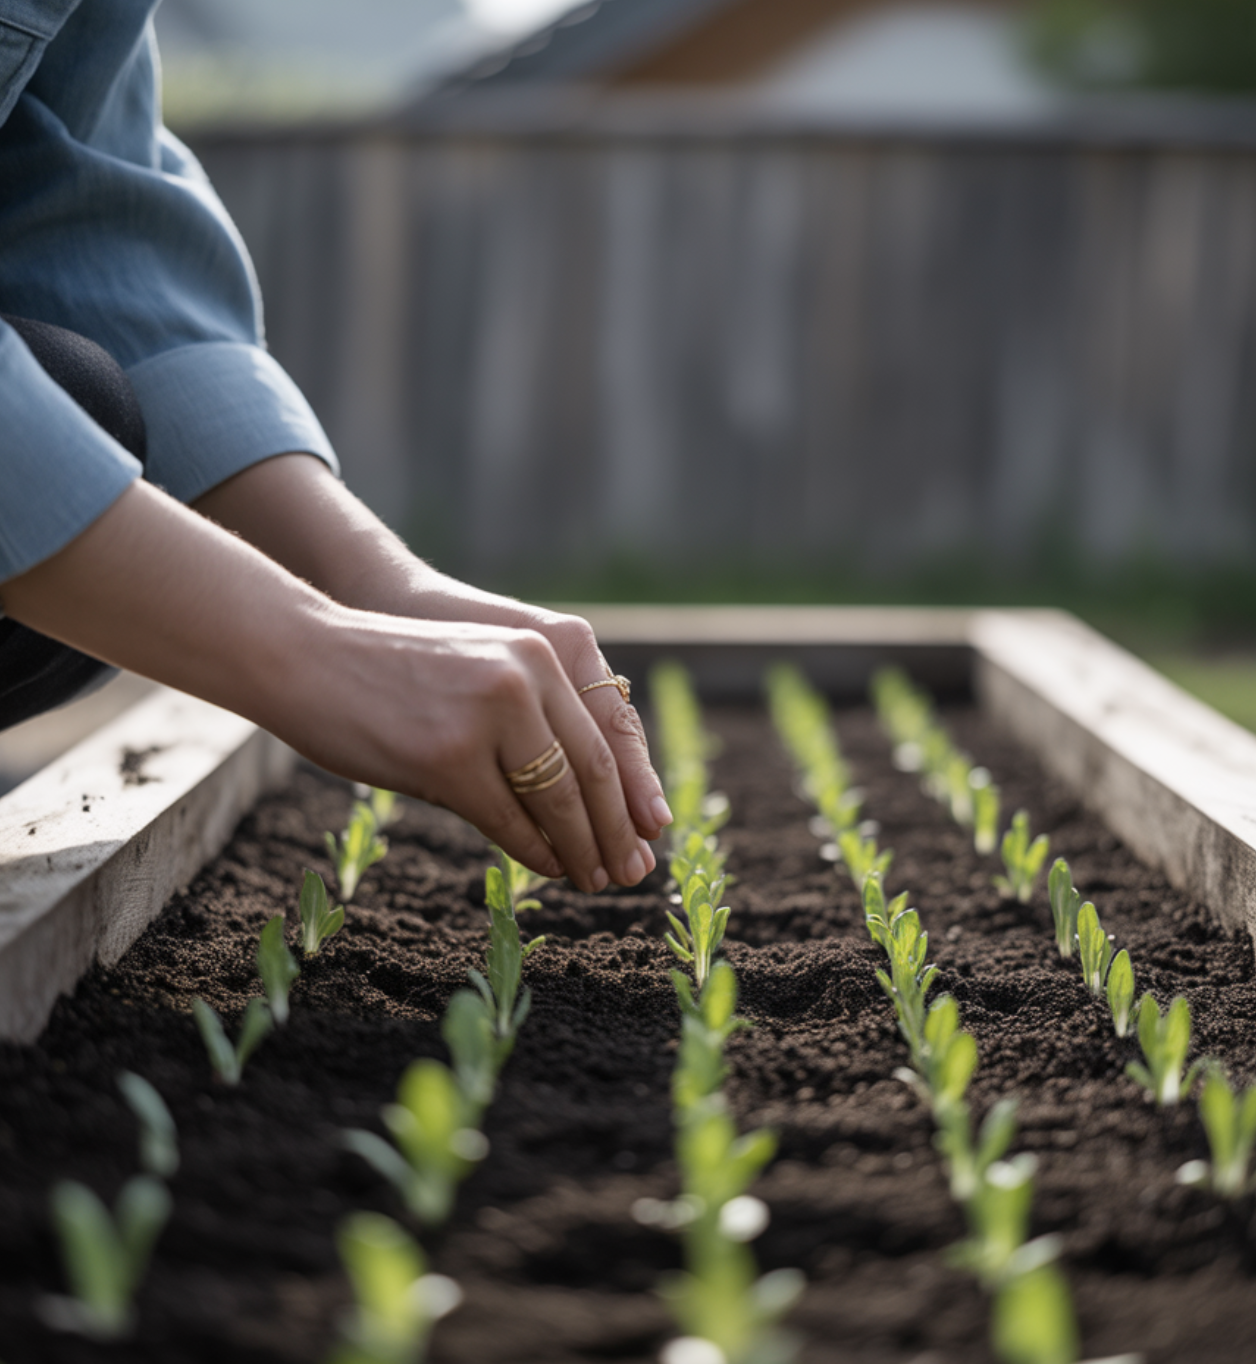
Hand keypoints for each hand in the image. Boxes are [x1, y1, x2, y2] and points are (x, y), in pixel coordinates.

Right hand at [283, 612, 658, 892]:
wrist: (309, 655)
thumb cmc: (393, 675)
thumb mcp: (479, 676)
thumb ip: (532, 721)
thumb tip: (586, 801)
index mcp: (540, 653)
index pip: (608, 733)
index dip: (633, 790)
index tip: (652, 833)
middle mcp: (526, 676)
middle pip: (592, 771)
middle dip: (616, 830)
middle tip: (632, 872)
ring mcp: (490, 716)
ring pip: (557, 800)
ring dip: (582, 848)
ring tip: (596, 878)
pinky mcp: (451, 757)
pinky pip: (511, 819)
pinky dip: (537, 851)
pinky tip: (551, 869)